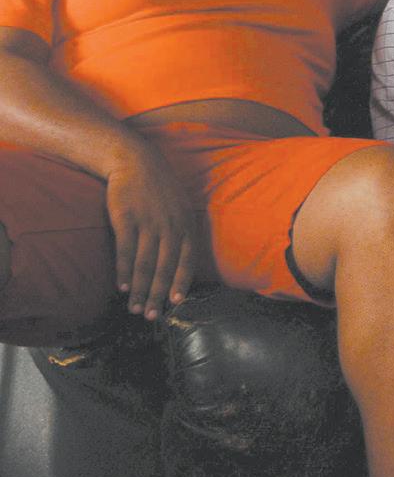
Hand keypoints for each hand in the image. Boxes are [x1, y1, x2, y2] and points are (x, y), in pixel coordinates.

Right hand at [104, 145, 196, 320]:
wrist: (135, 160)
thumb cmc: (158, 189)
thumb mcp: (180, 208)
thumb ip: (182, 233)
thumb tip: (182, 261)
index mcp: (186, 225)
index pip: (187, 260)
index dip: (181, 282)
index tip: (176, 302)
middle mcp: (170, 226)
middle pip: (166, 268)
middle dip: (158, 295)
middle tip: (151, 316)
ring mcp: (148, 222)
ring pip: (146, 264)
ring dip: (140, 290)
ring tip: (135, 309)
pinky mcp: (126, 218)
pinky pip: (126, 250)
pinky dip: (124, 271)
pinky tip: (122, 287)